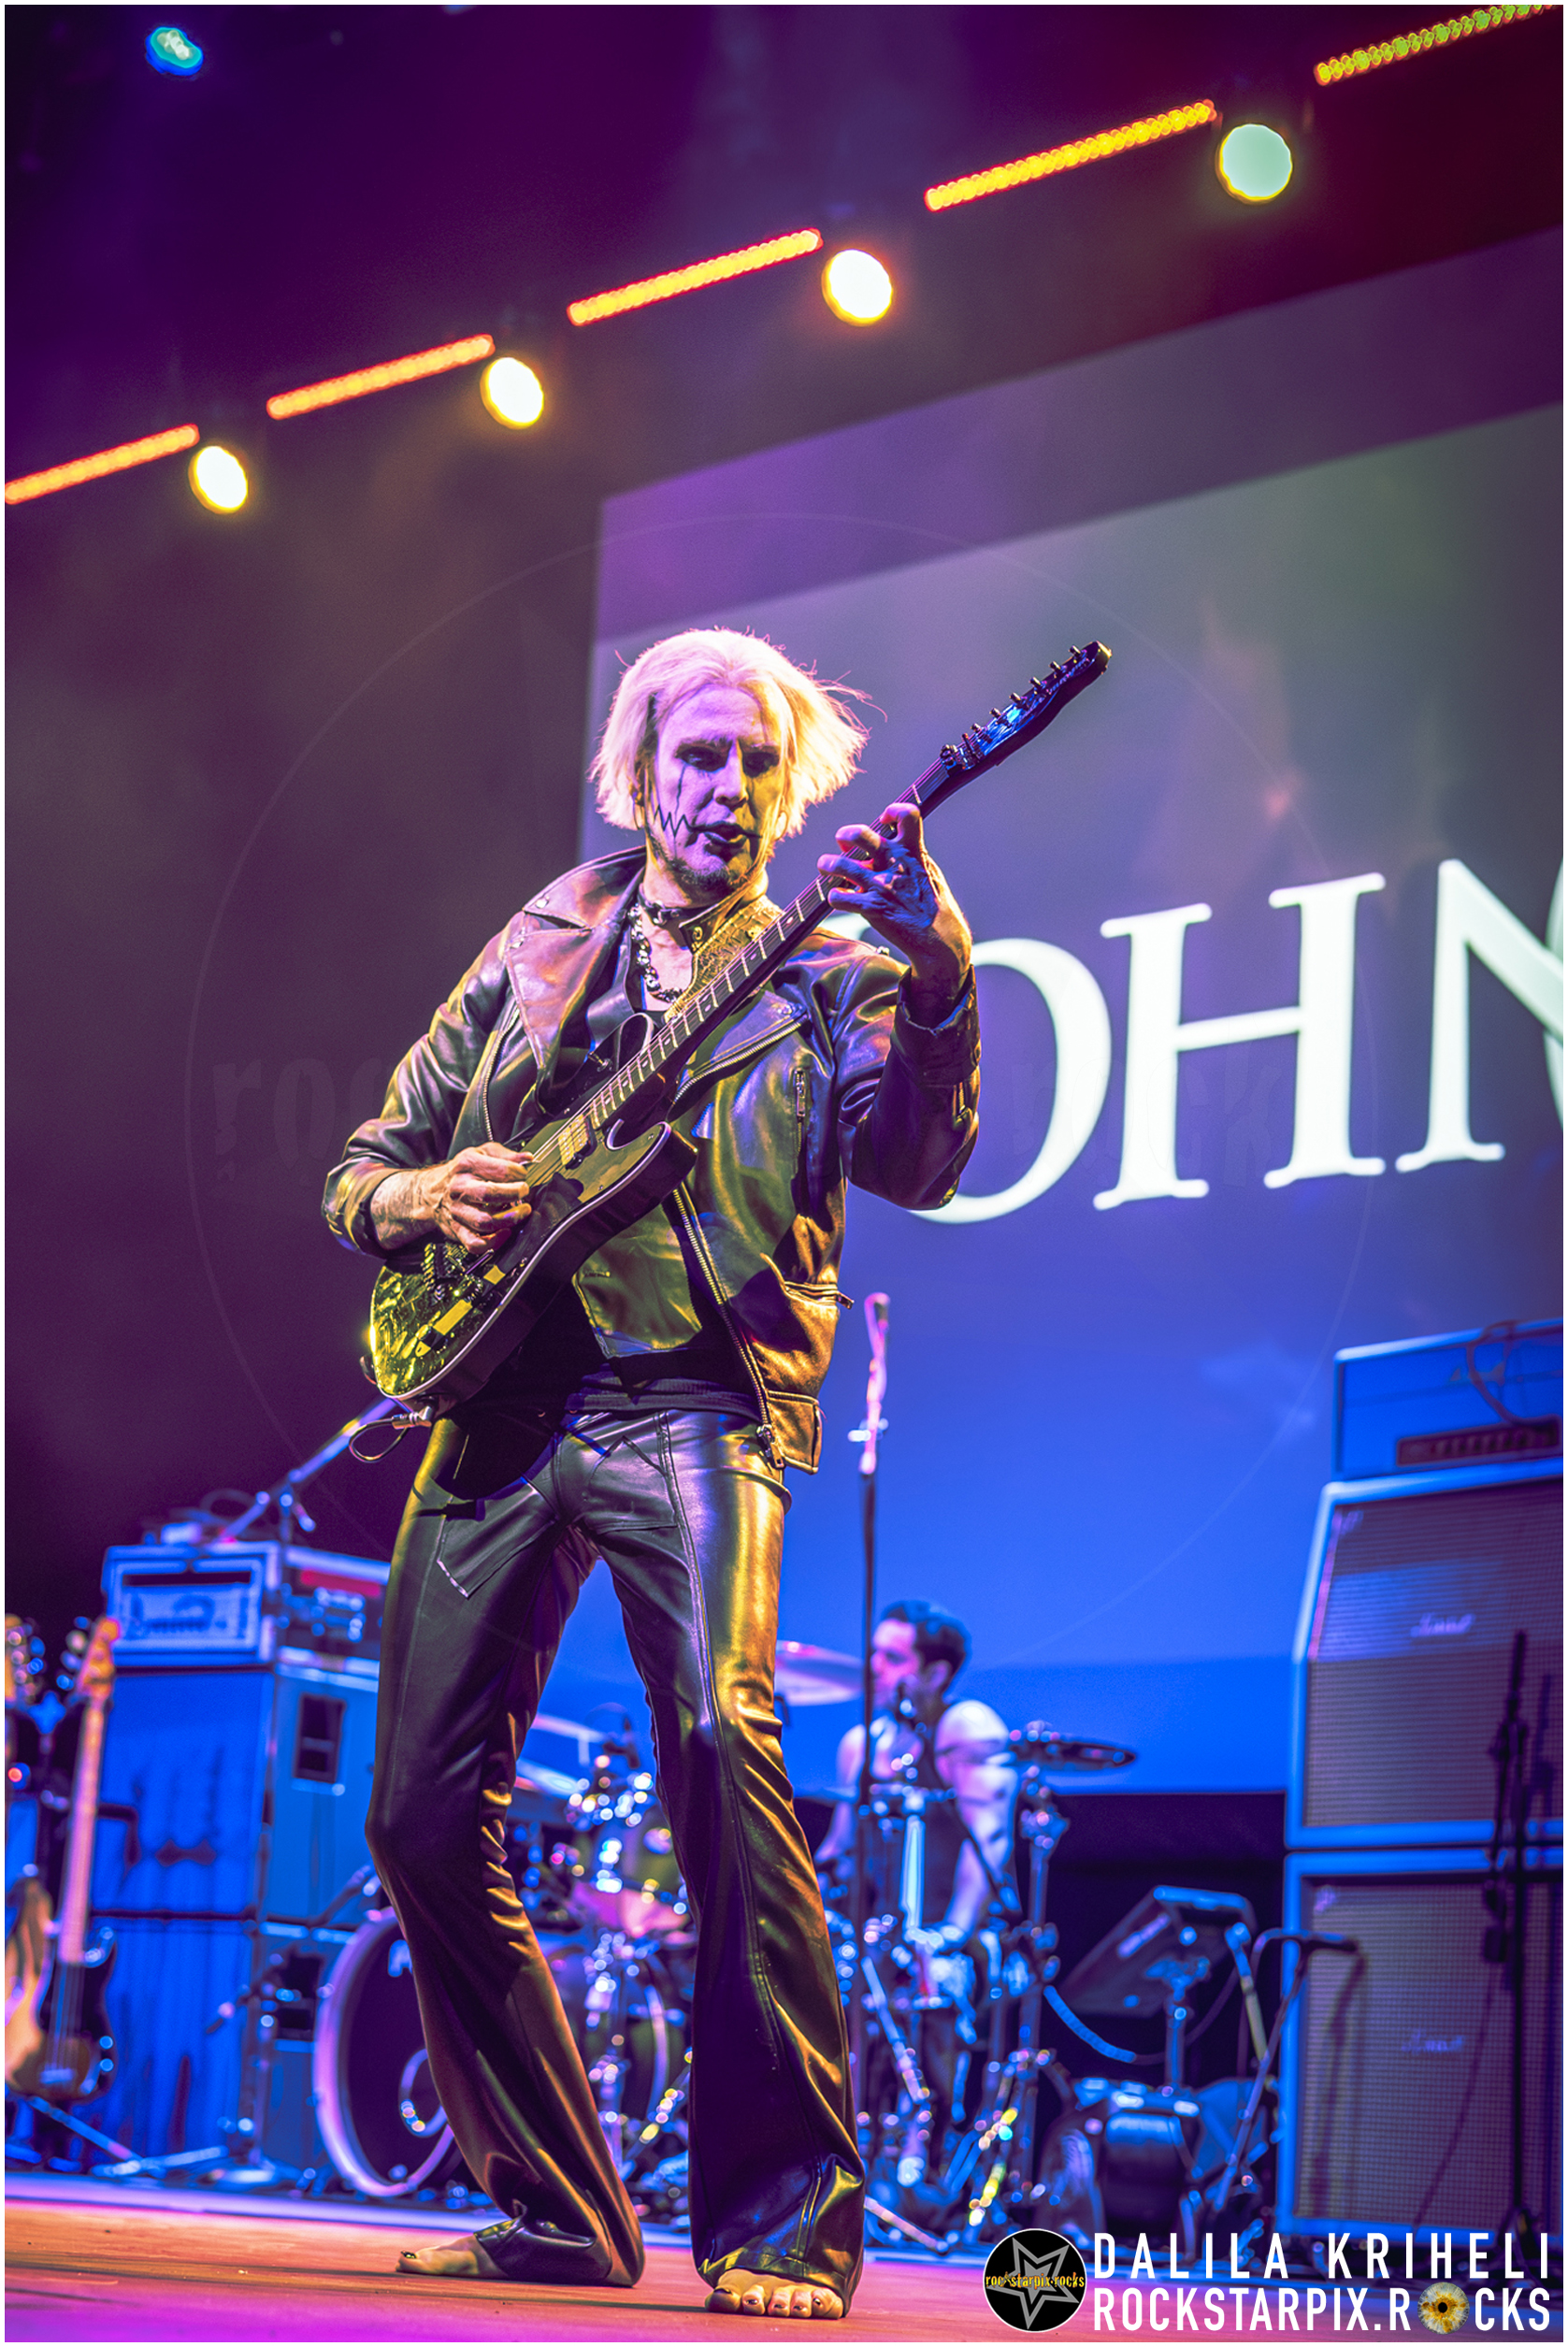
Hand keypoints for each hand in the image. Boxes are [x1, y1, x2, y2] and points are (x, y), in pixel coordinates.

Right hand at [368, 1144, 532, 1257]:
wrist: (430, 1192)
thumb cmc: (460, 1172)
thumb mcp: (480, 1152)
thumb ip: (506, 1154)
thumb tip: (527, 1159)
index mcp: (467, 1165)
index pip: (499, 1169)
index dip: (518, 1173)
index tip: (523, 1175)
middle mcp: (461, 1188)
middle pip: (489, 1194)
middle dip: (514, 1193)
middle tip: (524, 1191)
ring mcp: (458, 1210)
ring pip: (484, 1221)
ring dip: (508, 1218)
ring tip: (521, 1211)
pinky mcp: (457, 1230)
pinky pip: (474, 1243)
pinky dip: (492, 1242)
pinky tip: (504, 1233)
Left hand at [817, 802, 971, 1023]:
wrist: (939, 939)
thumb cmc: (934, 907)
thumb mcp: (928, 873)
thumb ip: (908, 857)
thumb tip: (883, 849)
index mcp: (913, 853)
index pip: (907, 815)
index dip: (893, 811)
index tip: (884, 820)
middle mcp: (894, 865)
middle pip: (860, 834)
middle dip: (846, 834)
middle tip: (842, 842)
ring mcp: (881, 886)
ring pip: (839, 864)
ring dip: (828, 864)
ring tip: (826, 867)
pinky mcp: (871, 907)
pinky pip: (838, 897)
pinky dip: (834, 896)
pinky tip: (838, 898)